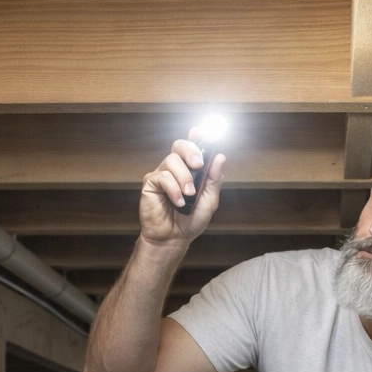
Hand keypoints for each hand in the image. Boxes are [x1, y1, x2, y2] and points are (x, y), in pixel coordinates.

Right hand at [138, 127, 226, 251]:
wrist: (174, 238)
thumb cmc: (191, 220)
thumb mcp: (209, 200)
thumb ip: (214, 179)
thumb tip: (220, 156)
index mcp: (190, 169)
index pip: (192, 146)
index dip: (196, 136)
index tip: (201, 132)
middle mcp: (175, 168)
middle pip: (179, 145)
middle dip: (190, 151)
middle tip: (198, 165)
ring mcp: (162, 174)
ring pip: (171, 160)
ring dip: (184, 177)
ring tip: (188, 195)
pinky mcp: (150, 184)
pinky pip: (163, 177)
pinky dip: (174, 189)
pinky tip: (178, 202)